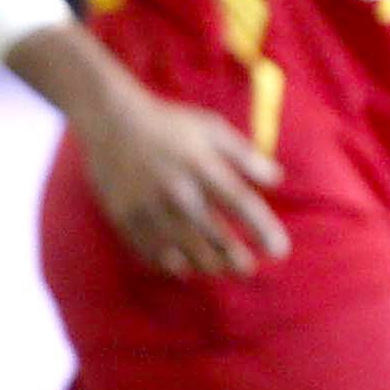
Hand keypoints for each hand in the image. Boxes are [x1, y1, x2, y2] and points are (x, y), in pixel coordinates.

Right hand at [72, 82, 289, 276]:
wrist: (110, 120)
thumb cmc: (169, 124)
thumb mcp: (211, 128)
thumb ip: (245, 156)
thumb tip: (276, 180)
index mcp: (202, 166)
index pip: (241, 205)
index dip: (262, 231)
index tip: (278, 250)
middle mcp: (176, 190)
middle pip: (214, 237)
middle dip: (236, 260)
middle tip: (248, 269)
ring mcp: (148, 207)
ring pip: (184, 251)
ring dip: (207, 265)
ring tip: (220, 268)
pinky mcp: (125, 217)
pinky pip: (152, 252)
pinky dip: (171, 264)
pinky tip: (184, 266)